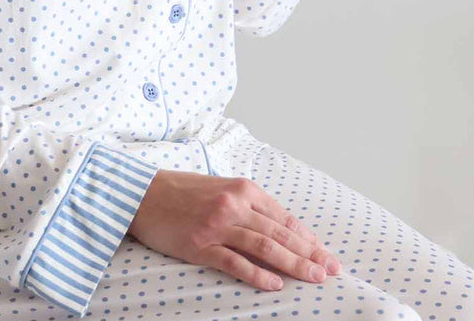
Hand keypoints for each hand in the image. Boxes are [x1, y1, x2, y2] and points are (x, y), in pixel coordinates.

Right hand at [128, 170, 341, 291]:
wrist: (142, 194)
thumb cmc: (181, 191)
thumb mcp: (220, 188)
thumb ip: (248, 205)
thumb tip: (279, 229)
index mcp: (241, 188)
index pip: (283, 217)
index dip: (307, 238)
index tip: (325, 253)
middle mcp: (233, 204)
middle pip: (280, 233)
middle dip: (310, 254)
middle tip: (331, 271)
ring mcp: (217, 225)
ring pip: (265, 247)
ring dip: (293, 264)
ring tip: (314, 278)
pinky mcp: (200, 245)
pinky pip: (236, 262)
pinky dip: (258, 274)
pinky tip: (276, 284)